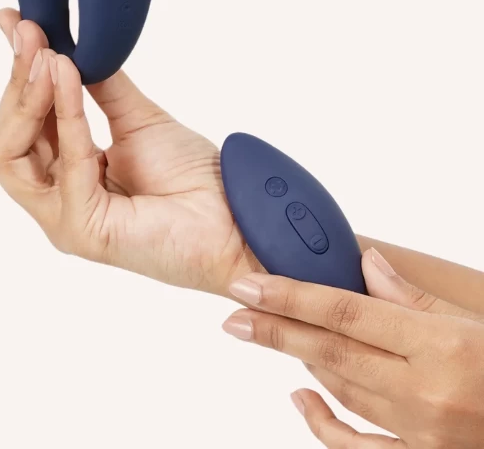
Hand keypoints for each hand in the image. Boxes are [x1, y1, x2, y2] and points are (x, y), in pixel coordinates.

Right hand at [0, 9, 258, 294]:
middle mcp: (56, 198)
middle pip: (6, 140)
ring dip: (30, 96)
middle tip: (29, 33)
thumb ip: (97, 86)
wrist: (234, 215)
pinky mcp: (81, 228)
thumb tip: (63, 44)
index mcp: (65, 174)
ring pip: (13, 154)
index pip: (22, 123)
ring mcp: (63, 218)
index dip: (18, 73)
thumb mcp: (135, 118)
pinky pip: (63, 164)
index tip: (14, 22)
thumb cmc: (191, 176)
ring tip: (47, 54)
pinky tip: (68, 77)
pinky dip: (66, 116)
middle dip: (17, 82)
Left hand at [222, 249, 483, 446]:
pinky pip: (356, 447)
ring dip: (301, 359)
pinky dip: (322, 423)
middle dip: (275, 328)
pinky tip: (300, 395)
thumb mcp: (476, 321)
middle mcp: (427, 393)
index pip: (345, 312)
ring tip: (269, 333)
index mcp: (443, 346)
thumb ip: (415, 297)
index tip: (249, 284)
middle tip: (234, 311)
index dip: (290, 295)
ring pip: (341, 388)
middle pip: (331, 350)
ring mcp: (423, 434)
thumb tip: (367, 264)